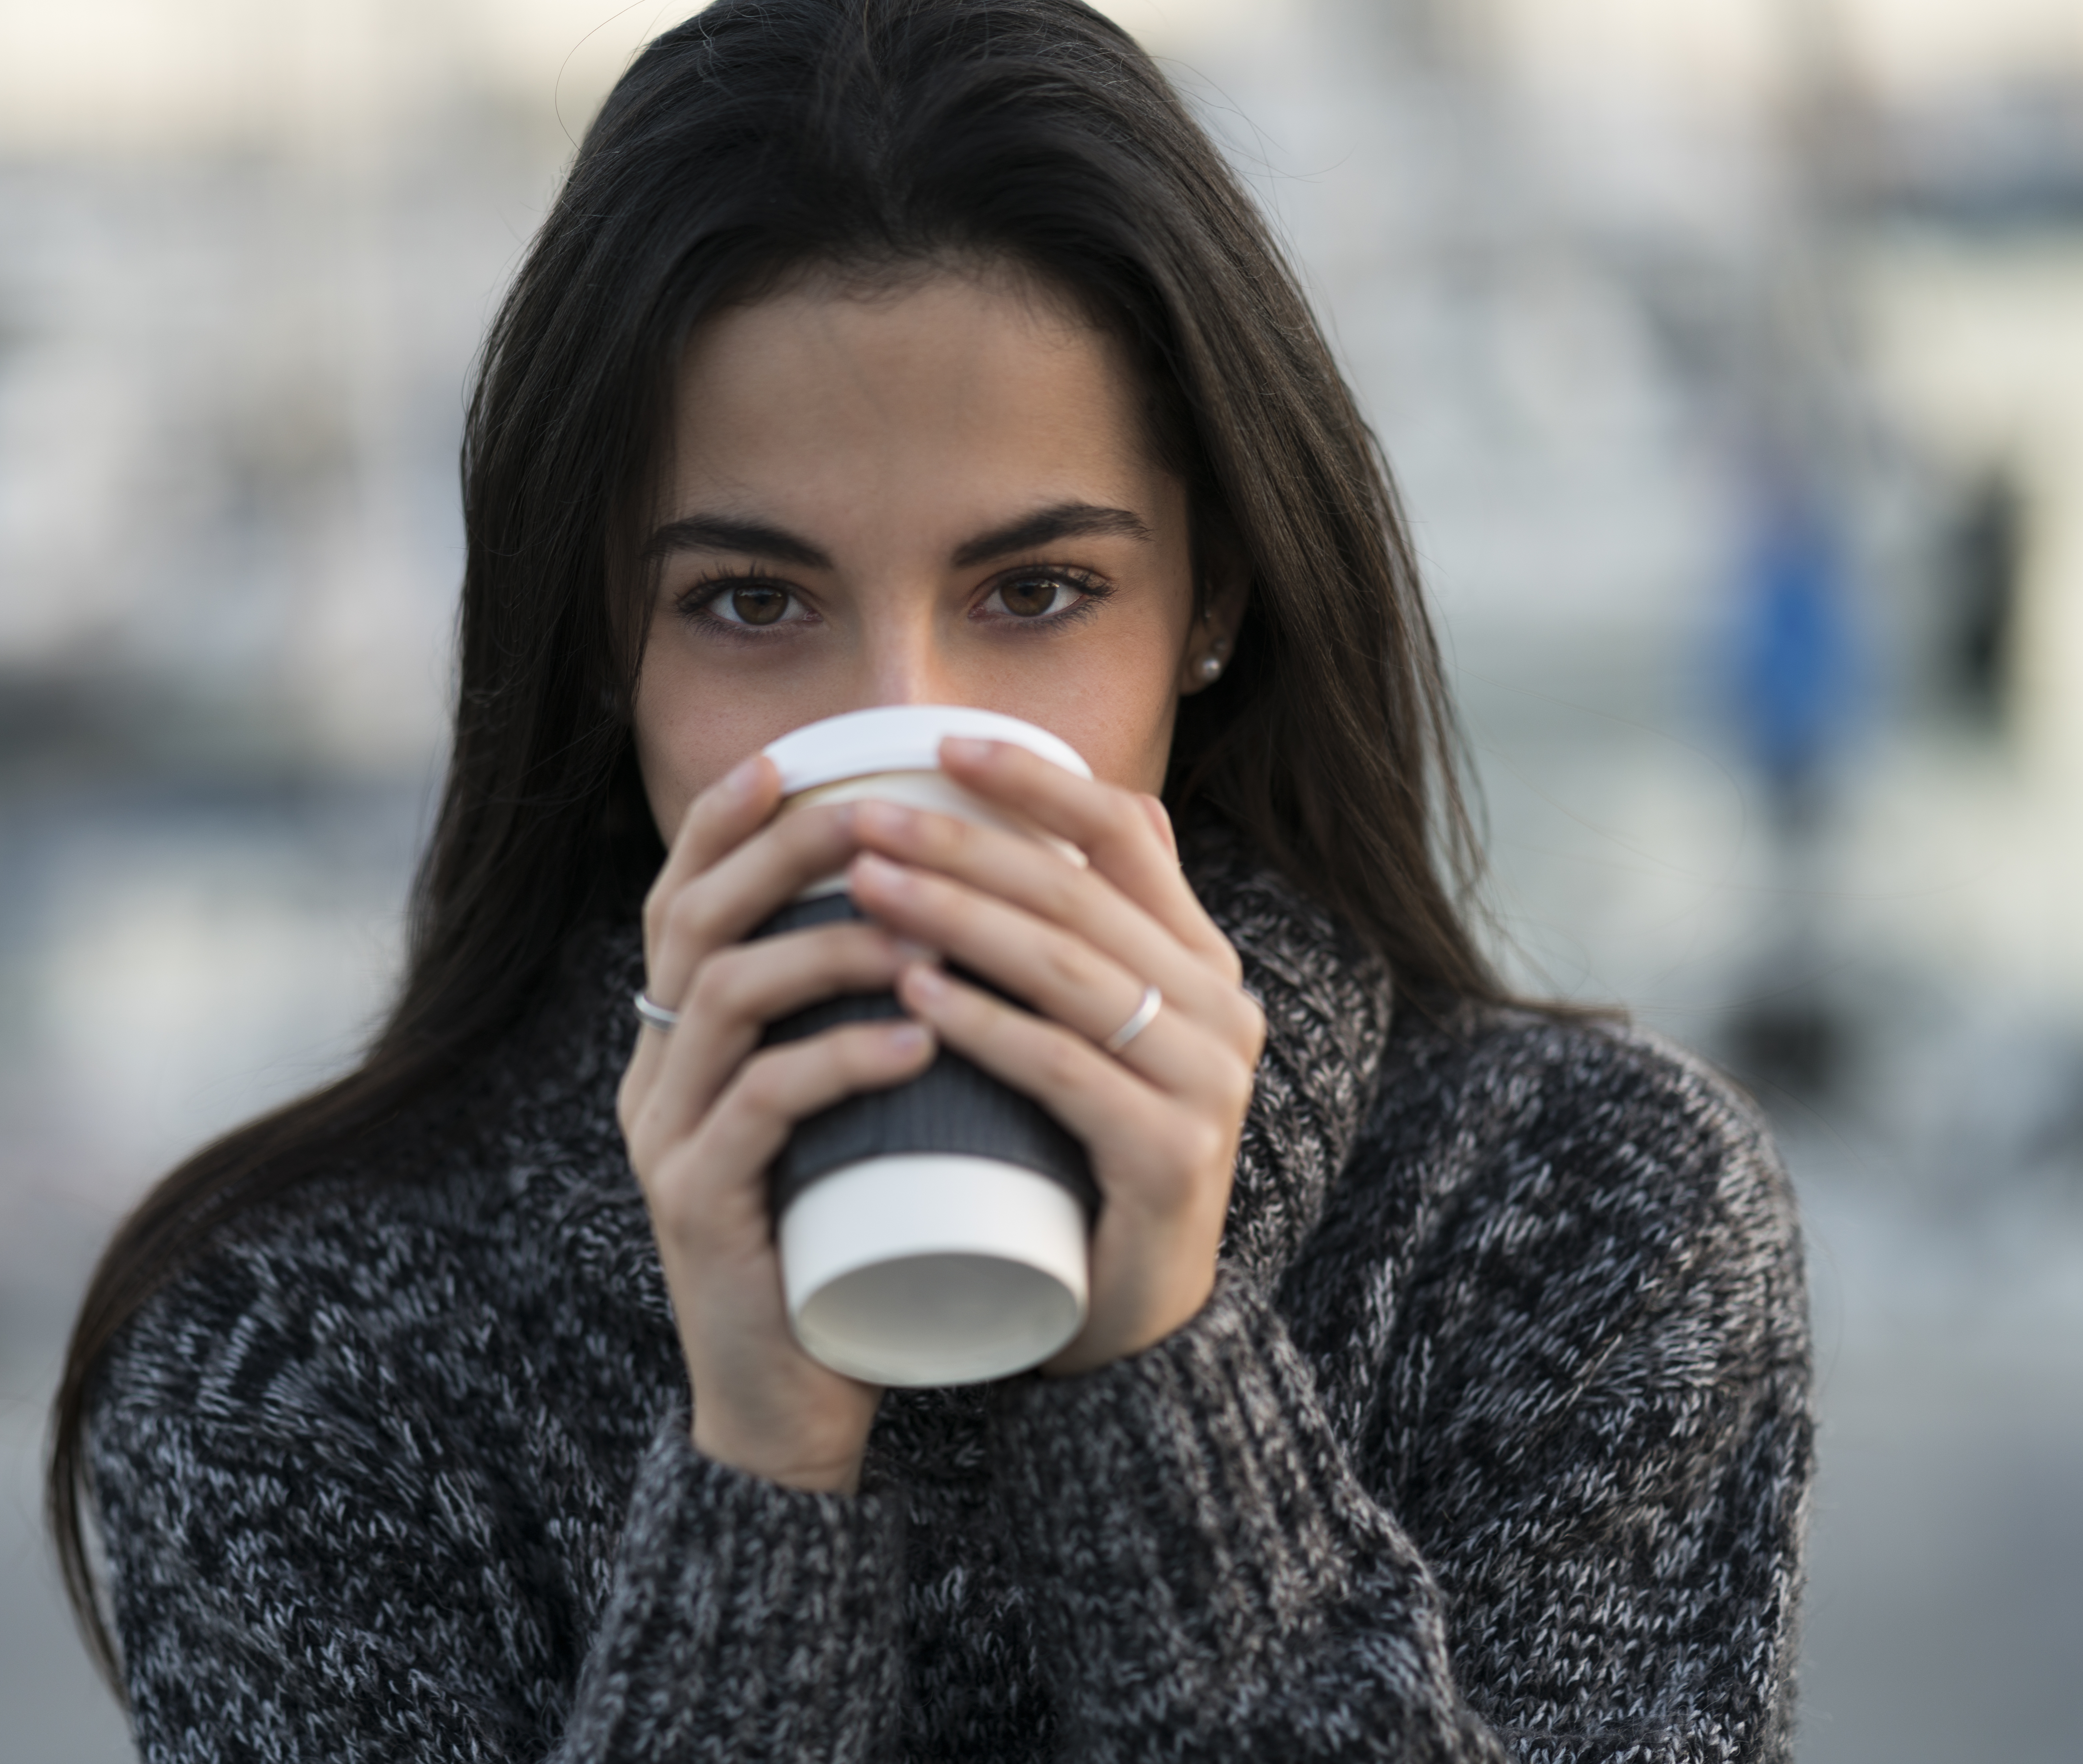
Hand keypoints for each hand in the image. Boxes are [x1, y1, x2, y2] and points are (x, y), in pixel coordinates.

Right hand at [615, 755, 934, 1493]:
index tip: (797, 762)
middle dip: (783, 855)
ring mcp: (666, 1142)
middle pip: (694, 922)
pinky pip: (758, 1105)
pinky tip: (914, 1038)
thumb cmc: (843, 1238)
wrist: (802, 1402)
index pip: (684, 897)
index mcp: (681, 1043)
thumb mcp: (846, 1110)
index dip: (728, 821)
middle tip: (878, 823)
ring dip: (827, 947)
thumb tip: (949, 918)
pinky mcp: (699, 1209)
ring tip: (922, 934)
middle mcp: (655, 1077)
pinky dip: (838, 1059)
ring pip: (723, 998)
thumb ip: (859, 1024)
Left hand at [843, 736, 1264, 1374]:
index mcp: (1203, 961)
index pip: (1125, 830)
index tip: (941, 741)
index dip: (1035, 778)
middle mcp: (1221, 1008)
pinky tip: (914, 994)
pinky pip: (1064, 1071)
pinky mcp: (1170, 1158)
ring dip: (959, 919)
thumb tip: (1091, 807)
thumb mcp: (1097, 1034)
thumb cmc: (1087, 1160)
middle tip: (861, 820)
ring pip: (1067, 972)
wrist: (1134, 1320)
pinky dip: (985, 1026)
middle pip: (1078, 895)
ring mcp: (1205, 1085)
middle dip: (965, 845)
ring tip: (864, 887)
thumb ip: (1094, 935)